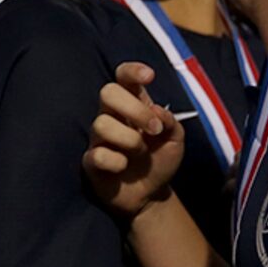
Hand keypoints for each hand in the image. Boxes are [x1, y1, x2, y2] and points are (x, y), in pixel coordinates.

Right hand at [81, 63, 185, 219]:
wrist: (151, 195)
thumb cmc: (159, 161)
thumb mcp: (176, 140)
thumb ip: (171, 121)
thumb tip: (156, 110)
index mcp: (133, 105)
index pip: (123, 77)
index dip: (132, 71)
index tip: (149, 76)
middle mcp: (112, 116)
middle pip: (108, 92)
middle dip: (134, 108)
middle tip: (154, 129)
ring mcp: (99, 139)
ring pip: (101, 124)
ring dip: (129, 139)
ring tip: (141, 153)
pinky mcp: (91, 162)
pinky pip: (96, 154)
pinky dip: (115, 161)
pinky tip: (123, 166)